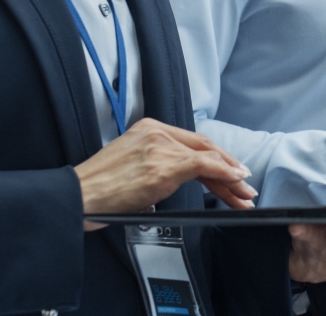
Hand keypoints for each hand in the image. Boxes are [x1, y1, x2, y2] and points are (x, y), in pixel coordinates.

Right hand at [75, 118, 256, 230]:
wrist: (79, 196)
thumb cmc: (98, 190)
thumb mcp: (130, 168)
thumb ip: (154, 168)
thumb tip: (167, 186)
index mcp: (149, 129)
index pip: (193, 142)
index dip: (217, 157)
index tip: (232, 171)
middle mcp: (157, 132)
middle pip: (204, 147)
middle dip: (229, 167)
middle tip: (246, 184)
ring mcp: (160, 147)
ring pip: (207, 158)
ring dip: (230, 178)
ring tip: (244, 193)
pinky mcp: (163, 165)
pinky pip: (203, 165)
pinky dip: (223, 173)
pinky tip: (235, 180)